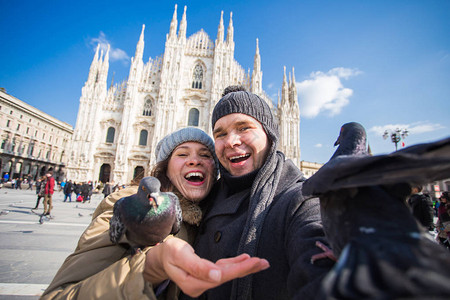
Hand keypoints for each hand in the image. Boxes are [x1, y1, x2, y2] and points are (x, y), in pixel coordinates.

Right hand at [144, 237, 268, 296]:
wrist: (161, 256)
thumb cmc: (169, 252)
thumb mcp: (180, 255)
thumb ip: (198, 266)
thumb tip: (217, 276)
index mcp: (193, 283)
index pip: (220, 276)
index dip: (238, 269)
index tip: (253, 261)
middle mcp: (200, 286)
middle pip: (226, 277)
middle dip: (246, 269)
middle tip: (264, 262)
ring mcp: (203, 282)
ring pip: (227, 274)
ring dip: (243, 267)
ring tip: (260, 262)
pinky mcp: (205, 276)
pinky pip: (223, 271)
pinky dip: (234, 265)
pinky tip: (245, 260)